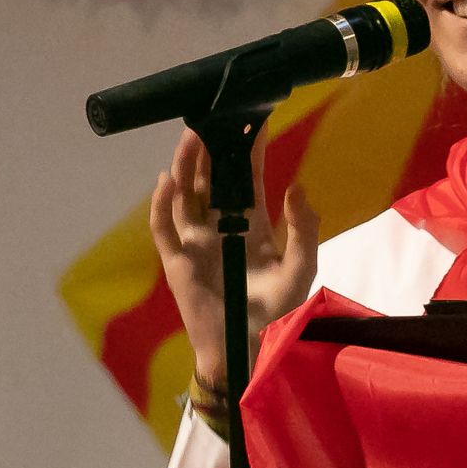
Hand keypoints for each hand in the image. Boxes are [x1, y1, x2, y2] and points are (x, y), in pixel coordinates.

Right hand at [149, 129, 319, 390]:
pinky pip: (164, 227)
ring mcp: (196, 243)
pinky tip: (167, 180)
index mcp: (252, 226)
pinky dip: (162, 203)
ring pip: (185, 195)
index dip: (247, 151)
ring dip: (185, 165)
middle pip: (211, 179)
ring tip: (190, 136)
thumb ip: (304, 231)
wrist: (248, 351)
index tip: (251, 119)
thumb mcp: (300, 270)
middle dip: (210, 149)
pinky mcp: (177, 261)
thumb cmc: (276, 314)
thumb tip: (295, 187)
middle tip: (213, 116)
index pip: (246, 179)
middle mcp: (221, 228)